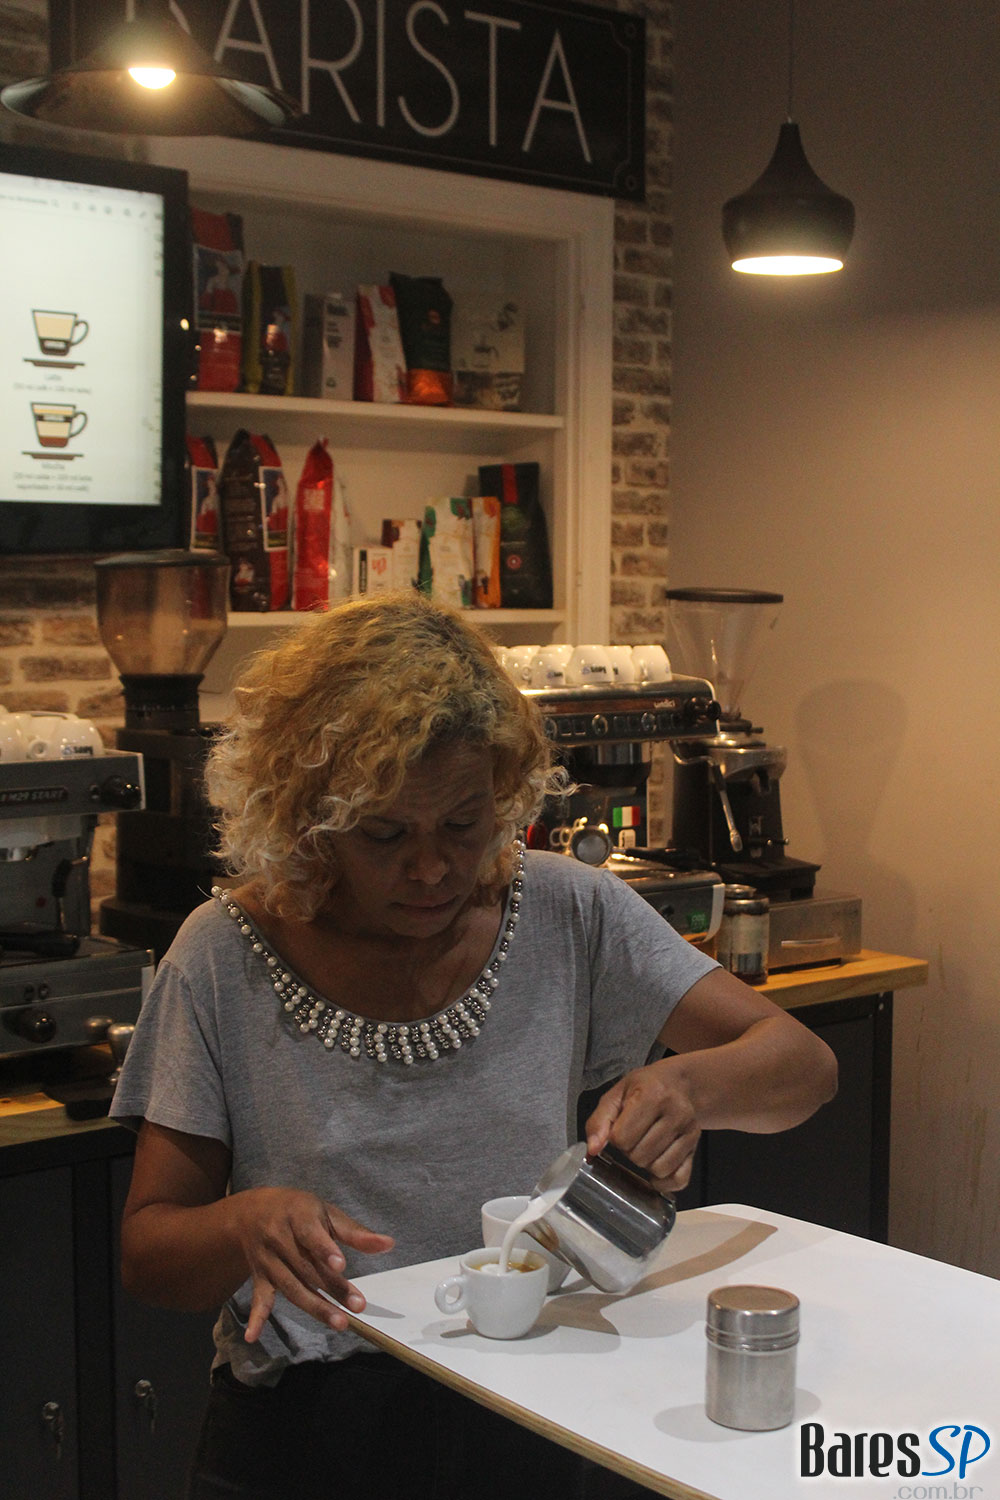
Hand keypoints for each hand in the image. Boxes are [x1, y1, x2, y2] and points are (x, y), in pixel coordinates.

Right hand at [229, 1187, 394, 1341]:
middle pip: (306, 1267)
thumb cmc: (299, 1211)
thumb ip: (355, 1232)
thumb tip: (389, 1245)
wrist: (252, 1211)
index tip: (341, 1265)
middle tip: (358, 1306)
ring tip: (339, 1322)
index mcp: (297, 1215)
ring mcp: (267, 1260)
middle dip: (333, 1287)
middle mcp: (278, 1238)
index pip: (310, 1234)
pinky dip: (257, 1317)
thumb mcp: (326, 1212)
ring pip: (291, 1286)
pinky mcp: (259, 1277)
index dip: (324, 1249)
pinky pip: (259, 1298)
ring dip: (315, 1307)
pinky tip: (252, 1337)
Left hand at [584, 1057, 700, 1193]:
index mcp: (653, 1095)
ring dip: (646, 1163)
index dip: (615, 1137)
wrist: (679, 1084)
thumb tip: (592, 1150)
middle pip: (639, 1156)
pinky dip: (664, 1180)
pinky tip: (657, 1165)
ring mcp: (689, 1132)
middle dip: (630, 1151)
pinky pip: (679, 1179)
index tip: (620, 1127)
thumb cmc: (646, 1088)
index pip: (622, 1138)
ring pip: (658, 1169)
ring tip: (646, 1144)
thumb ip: (599, 1121)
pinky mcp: (696, 1148)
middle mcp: (676, 1113)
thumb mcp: (617, 1094)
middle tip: (635, 1135)